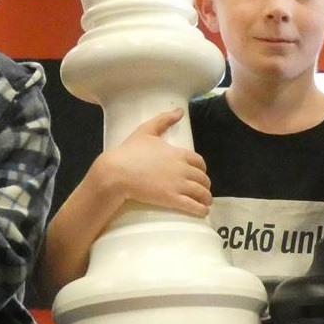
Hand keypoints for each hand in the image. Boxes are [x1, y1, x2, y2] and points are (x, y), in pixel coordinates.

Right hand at [90, 108, 211, 215]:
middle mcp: (182, 169)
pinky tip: (203, 212)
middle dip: (205, 185)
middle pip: (203, 178)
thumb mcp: (146, 130)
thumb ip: (164, 120)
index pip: (199, 162)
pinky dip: (201, 210)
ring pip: (201, 193)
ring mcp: (178, 185)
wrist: (116, 172)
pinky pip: (193, 206)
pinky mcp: (172, 199)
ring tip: (205, 203)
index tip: (199, 174)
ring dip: (206, 198)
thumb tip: (180, 111)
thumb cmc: (129, 151)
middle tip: (202, 191)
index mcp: (178, 153)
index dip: (202, 169)